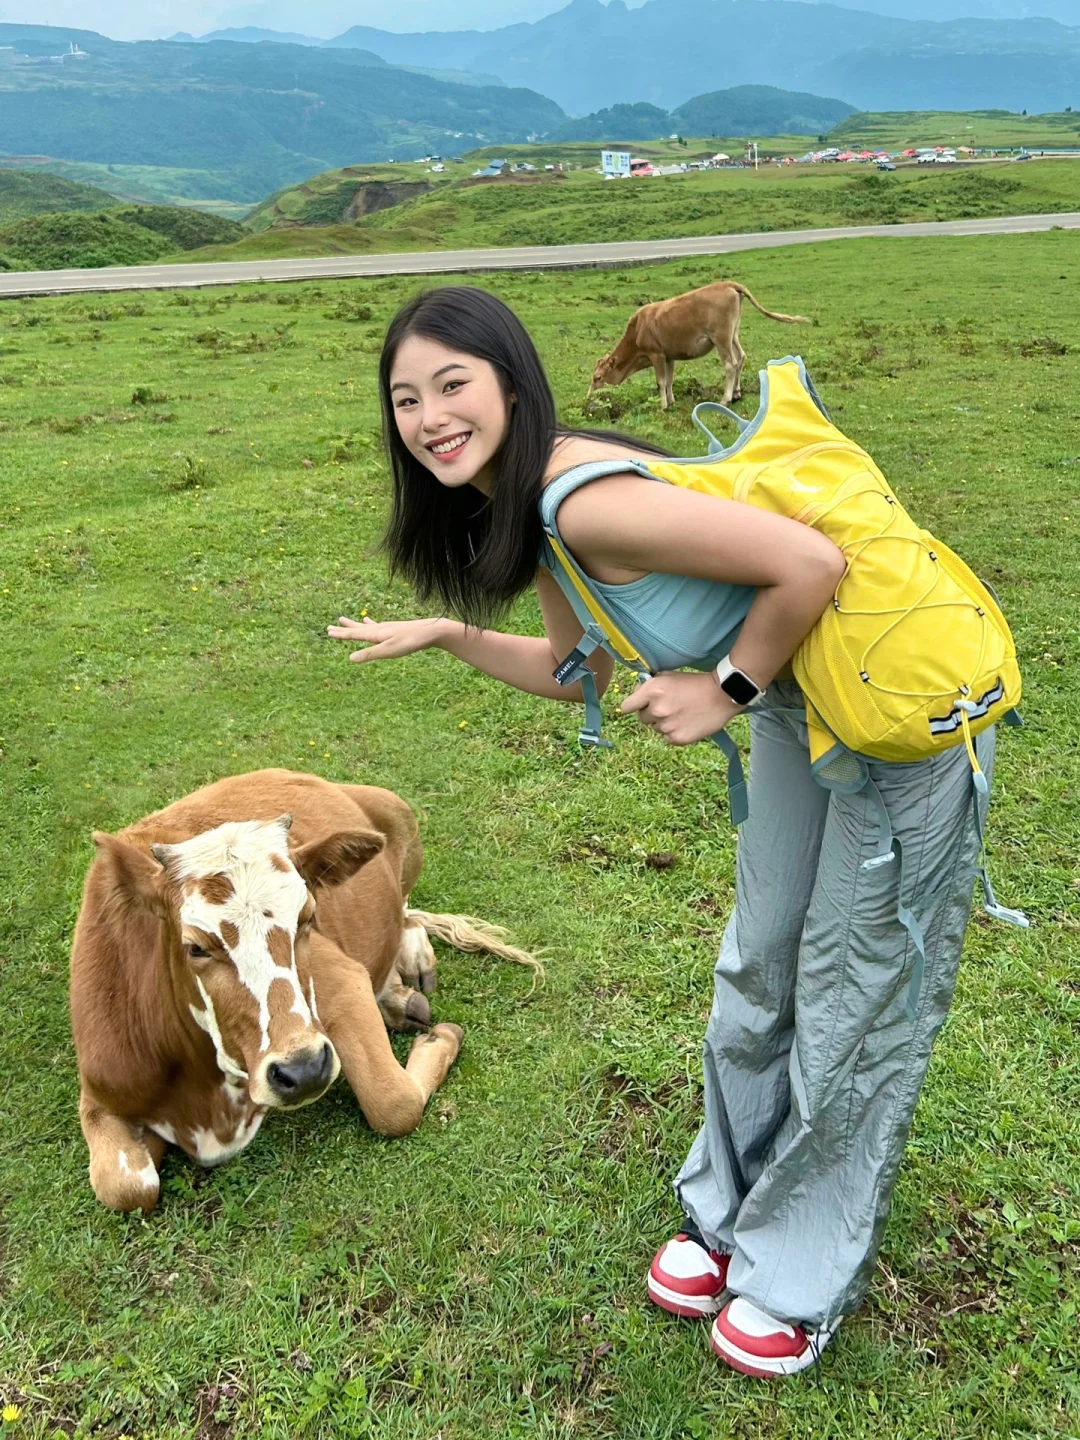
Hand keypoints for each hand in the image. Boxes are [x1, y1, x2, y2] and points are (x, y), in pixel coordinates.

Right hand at [327, 615, 447, 662]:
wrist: (429, 631)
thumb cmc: (409, 642)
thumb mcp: (388, 651)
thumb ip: (369, 654)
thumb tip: (350, 658)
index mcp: (375, 634)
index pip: (354, 634)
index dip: (341, 634)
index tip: (328, 631)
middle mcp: (379, 629)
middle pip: (357, 629)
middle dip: (344, 629)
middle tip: (330, 627)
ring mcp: (387, 628)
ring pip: (365, 626)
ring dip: (354, 625)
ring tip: (345, 620)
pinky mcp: (394, 629)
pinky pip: (377, 626)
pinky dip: (369, 624)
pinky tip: (369, 621)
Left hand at [619, 671, 742, 745]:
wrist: (723, 694)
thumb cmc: (695, 683)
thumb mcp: (669, 676)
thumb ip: (650, 685)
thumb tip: (637, 694)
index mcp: (652, 690)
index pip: (626, 706)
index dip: (632, 705)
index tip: (638, 705)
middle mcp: (656, 709)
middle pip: (642, 718)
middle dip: (651, 713)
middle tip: (669, 706)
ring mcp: (666, 726)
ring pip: (656, 728)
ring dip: (664, 723)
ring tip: (682, 713)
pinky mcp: (677, 738)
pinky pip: (667, 738)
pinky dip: (674, 733)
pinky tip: (687, 723)